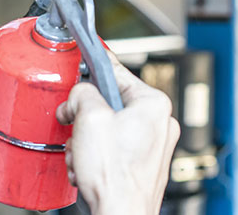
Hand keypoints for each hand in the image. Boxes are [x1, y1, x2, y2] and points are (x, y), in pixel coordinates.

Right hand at [56, 51, 180, 214]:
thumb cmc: (116, 177)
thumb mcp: (89, 118)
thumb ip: (82, 94)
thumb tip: (79, 95)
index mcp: (154, 104)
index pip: (117, 71)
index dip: (93, 69)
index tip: (85, 61)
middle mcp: (160, 123)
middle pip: (110, 104)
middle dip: (86, 120)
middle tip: (77, 130)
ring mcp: (153, 146)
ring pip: (108, 129)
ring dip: (88, 142)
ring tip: (84, 157)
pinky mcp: (143, 165)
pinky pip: (113, 149)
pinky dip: (97, 158)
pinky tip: (90, 169)